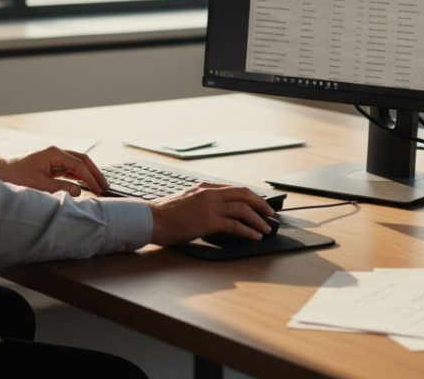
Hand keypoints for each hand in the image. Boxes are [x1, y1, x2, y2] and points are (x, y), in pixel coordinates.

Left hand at [0, 147, 109, 196]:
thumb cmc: (15, 176)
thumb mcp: (38, 185)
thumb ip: (60, 188)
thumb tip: (79, 191)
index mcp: (53, 153)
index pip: (79, 165)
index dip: (90, 178)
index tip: (98, 189)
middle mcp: (55, 153)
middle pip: (82, 160)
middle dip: (94, 173)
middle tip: (105, 186)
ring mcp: (53, 158)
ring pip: (77, 164)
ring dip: (88, 175)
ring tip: (98, 186)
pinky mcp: (50, 165)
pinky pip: (69, 169)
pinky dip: (79, 176)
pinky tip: (85, 184)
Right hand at [149, 182, 275, 245]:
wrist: (152, 219)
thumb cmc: (167, 214)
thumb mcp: (188, 200)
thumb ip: (204, 201)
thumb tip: (222, 212)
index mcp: (205, 187)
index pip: (235, 189)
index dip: (252, 197)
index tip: (261, 205)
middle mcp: (209, 193)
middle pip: (243, 194)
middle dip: (261, 204)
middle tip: (271, 214)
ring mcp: (209, 206)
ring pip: (242, 209)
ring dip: (258, 219)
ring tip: (266, 228)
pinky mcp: (207, 221)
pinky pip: (234, 225)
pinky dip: (247, 231)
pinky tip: (254, 236)